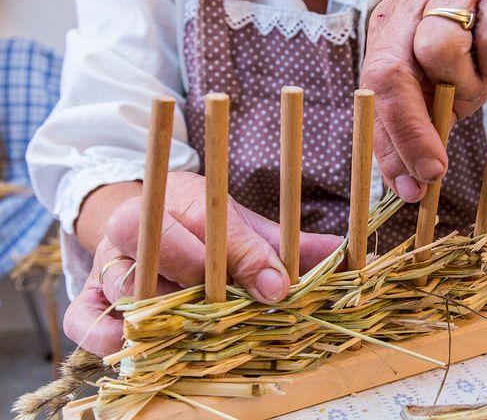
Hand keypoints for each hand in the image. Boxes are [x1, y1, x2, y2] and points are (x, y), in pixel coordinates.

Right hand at [64, 171, 341, 355]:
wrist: (142, 215)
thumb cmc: (198, 222)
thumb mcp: (239, 223)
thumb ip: (282, 242)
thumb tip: (342, 253)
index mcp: (175, 200)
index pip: (211, 226)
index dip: (247, 258)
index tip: (278, 286)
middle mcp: (136, 231)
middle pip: (166, 257)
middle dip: (208, 286)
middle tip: (239, 310)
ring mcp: (107, 264)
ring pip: (129, 292)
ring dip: (168, 318)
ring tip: (202, 334)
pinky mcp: (86, 298)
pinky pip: (85, 322)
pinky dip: (106, 338)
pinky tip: (139, 346)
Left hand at [361, 0, 486, 201]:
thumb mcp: (446, 93)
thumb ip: (422, 126)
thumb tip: (410, 184)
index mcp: (392, 24)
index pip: (374, 86)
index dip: (389, 143)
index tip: (410, 188)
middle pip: (390, 70)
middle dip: (412, 132)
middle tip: (434, 170)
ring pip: (439, 50)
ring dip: (466, 87)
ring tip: (484, 81)